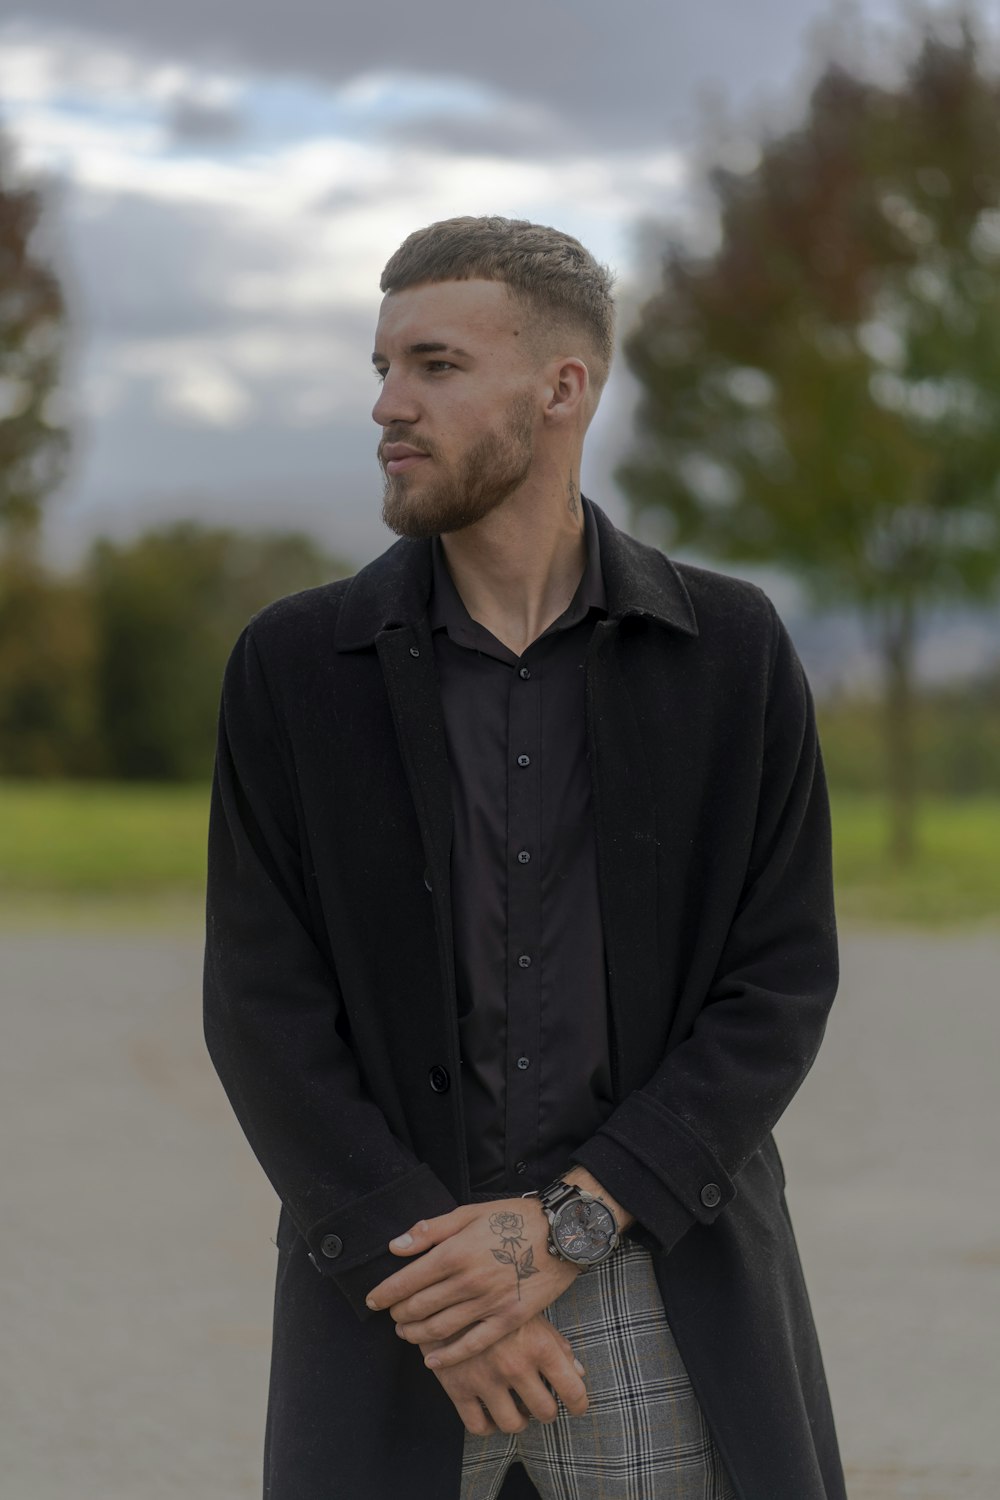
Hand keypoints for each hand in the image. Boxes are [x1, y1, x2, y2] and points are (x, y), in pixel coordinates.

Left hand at [366, 1199, 580, 1366]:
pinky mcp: (508, 1319)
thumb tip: (396, 1246)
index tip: (373, 1300)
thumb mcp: (469, 1213)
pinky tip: (432, 1360)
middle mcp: (467, 1281)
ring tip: (406, 1333)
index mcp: (454, 1252)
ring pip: (440, 1328)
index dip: (386, 1293)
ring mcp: (488, 1303)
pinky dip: (448, 1355)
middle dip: (399, 1314)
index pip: (408, 1280)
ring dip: (416, 1334)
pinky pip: (472, 1344)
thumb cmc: (513, 1218)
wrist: (561, 1233)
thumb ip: (430, 1230)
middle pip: (420, 1306)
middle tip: (392, 1316)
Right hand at [424, 1314, 587, 1436]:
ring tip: (517, 1409)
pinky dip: (487, 1425)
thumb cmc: (496, 1298)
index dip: (579, 1404)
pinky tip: (490, 1411)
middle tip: (541, 1403)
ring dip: (519, 1420)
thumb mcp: (530, 1313)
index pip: (573, 1390)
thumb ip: (556, 1343)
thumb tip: (579, 1373)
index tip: (577, 1407)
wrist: (445, 1288)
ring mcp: (486, 1378)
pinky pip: (478, 1426)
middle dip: (546, 1410)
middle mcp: (515, 1365)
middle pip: (545, 1411)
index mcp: (538, 1344)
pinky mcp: (458, 1387)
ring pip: (512, 1424)